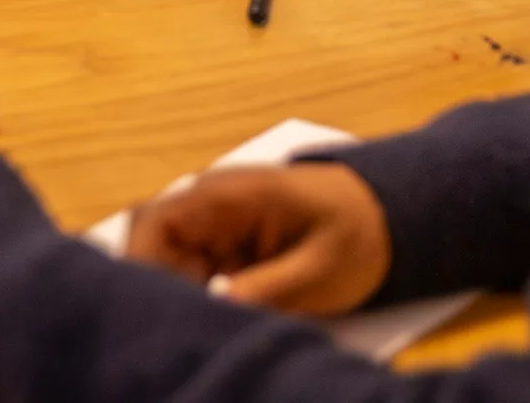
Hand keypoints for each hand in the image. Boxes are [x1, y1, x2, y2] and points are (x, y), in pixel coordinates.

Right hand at [123, 162, 391, 316]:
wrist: (387, 218)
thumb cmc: (357, 234)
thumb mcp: (318, 271)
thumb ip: (266, 287)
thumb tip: (211, 307)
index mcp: (228, 195)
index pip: (155, 223)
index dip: (141, 265)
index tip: (156, 312)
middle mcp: (209, 205)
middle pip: (153, 248)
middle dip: (161, 291)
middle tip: (185, 333)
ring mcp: (214, 225)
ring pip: (167, 265)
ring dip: (180, 298)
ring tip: (206, 333)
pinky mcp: (223, 247)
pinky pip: (191, 274)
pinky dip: (199, 301)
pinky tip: (220, 324)